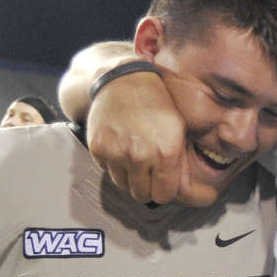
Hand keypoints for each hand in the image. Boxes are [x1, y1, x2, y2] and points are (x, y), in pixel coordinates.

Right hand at [85, 69, 186, 203]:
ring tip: (134, 155)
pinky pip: (107, 171)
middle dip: (146, 187)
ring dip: (129, 176)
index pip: (164, 195)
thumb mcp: (178, 130)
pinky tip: (120, 144)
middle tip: (147, 171)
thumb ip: (178, 164)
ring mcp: (117, 153)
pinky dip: (113, 163)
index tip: (161, 182)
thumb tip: (175, 192)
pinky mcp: (99, 149)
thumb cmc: (157, 104)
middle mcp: (141, 156)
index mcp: (167, 152)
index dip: (163, 190)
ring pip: (123, 186)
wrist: (124, 80)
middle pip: (142, 195)